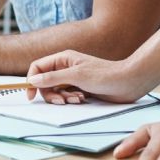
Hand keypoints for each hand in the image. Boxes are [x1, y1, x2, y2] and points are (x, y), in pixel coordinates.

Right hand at [25, 49, 155, 104]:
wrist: (127, 82)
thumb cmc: (104, 75)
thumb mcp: (76, 76)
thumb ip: (52, 78)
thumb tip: (32, 80)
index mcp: (62, 59)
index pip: (37, 67)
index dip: (31, 80)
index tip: (31, 95)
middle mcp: (65, 67)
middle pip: (45, 82)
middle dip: (51, 94)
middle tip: (62, 101)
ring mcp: (73, 79)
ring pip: (56, 91)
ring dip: (63, 98)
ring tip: (78, 99)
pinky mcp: (80, 89)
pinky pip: (67, 96)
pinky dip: (72, 100)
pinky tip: (83, 99)